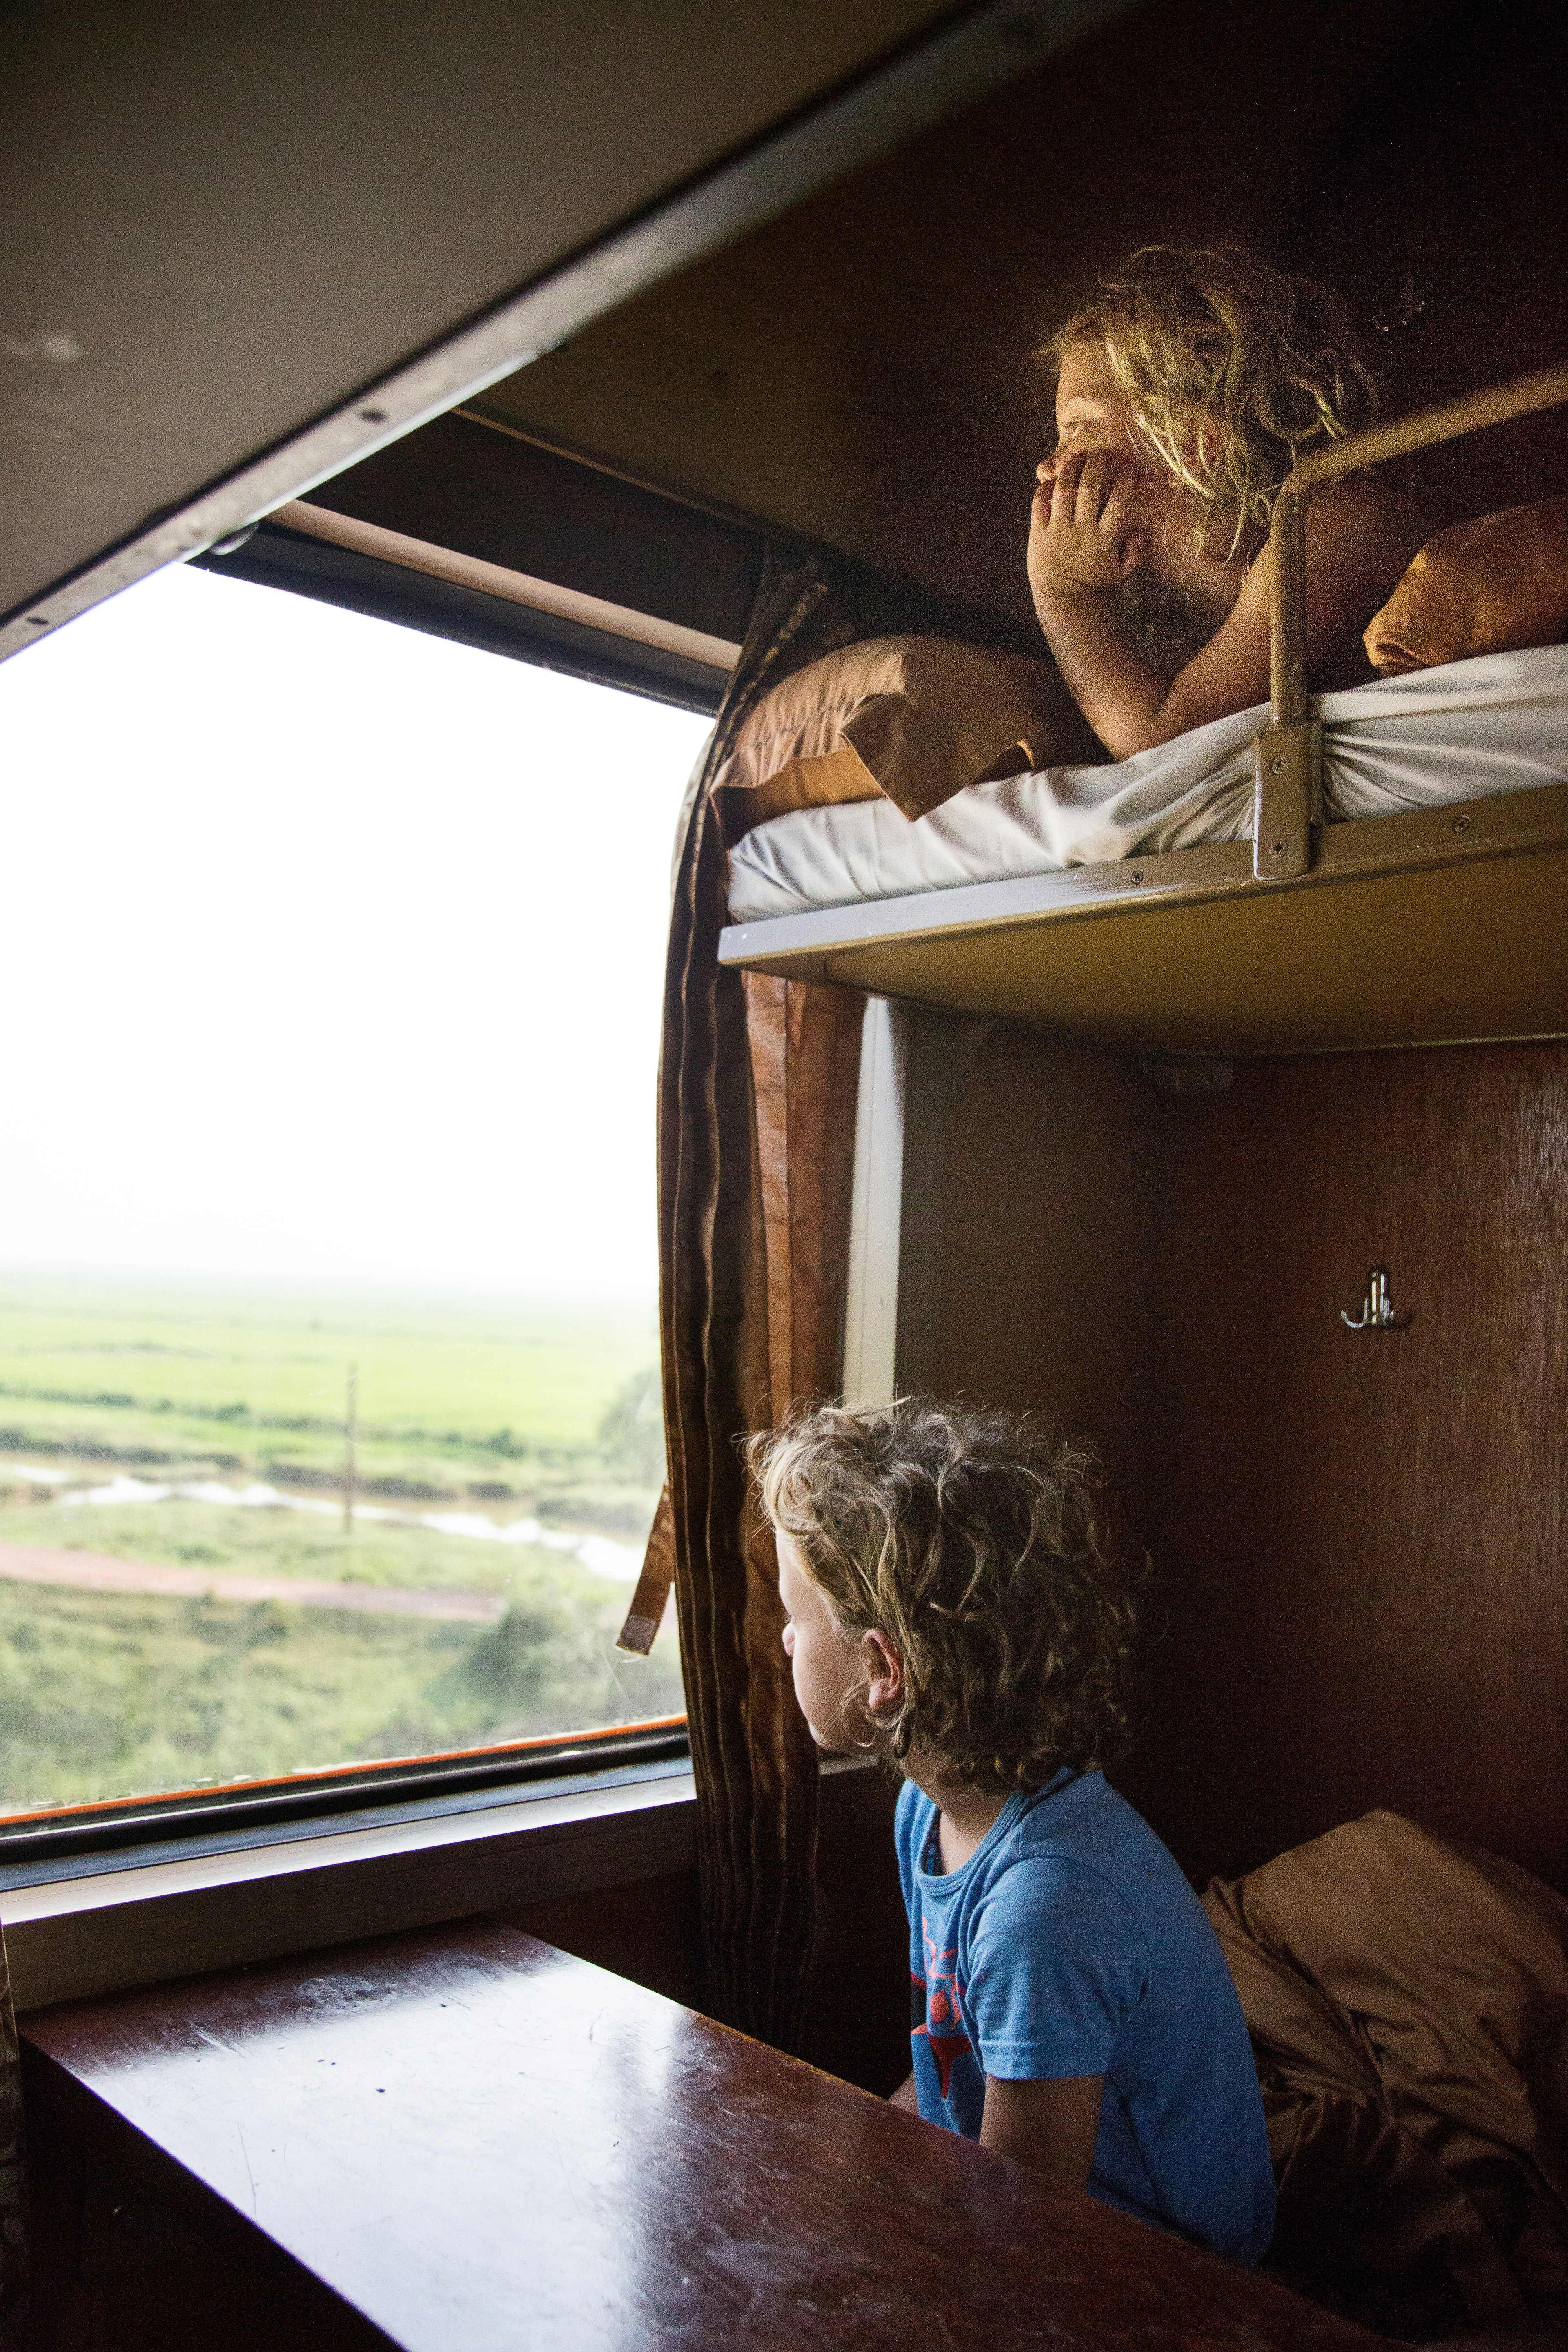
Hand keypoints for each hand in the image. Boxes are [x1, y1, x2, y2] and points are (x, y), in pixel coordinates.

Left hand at [1028, 449, 1147, 609]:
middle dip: (1095, 466)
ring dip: (1069, 470)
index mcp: (1104, 539)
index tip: (1130, 467)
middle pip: (1089, 489)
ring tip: (1075, 458)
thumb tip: (1142, 531)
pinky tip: (1051, 480)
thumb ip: (1135, 553)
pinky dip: (1044, 488)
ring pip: (1063, 491)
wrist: (1063, 599)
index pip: (1118, 503)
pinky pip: (1039, 504)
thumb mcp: (1120, 572)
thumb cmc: (1093, 584)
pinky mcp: (1038, 533)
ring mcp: (1058, 530)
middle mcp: (1081, 530)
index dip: (1125, 482)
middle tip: (1100, 453)